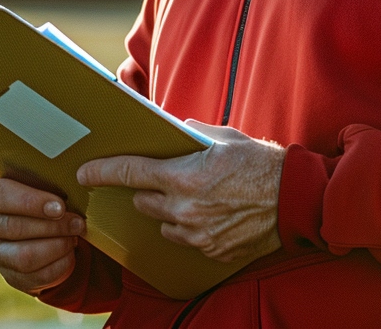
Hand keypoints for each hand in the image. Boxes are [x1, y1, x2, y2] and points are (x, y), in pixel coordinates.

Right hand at [0, 175, 84, 292]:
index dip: (31, 202)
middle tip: (77, 223)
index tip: (59, 206)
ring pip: (24, 257)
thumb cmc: (39, 194)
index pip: (0, 196)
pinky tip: (70, 252)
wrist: (38, 224)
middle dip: (52, 227)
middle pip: (14, 228)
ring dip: (56, 247)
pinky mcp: (10, 276)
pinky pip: (36, 277)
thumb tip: (75, 180)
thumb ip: (45, 179)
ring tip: (74, 237)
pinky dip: (59, 265)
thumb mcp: (38, 181)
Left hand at [77, 121, 284, 262]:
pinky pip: (186, 239)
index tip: (85, 172)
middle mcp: (185, 209)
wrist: (296, 198)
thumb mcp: (223, 137)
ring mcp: (197, 234)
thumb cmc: (261, 163)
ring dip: (170, 211)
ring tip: (197, 197)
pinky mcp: (211, 251)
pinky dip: (192, 228)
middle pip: (143, 201)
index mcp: (184, 176)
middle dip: (148, 190)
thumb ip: (190, 133)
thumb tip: (171, 129)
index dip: (102, 171)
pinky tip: (213, 214)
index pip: (129, 172)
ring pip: (163, 223)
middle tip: (169, 179)